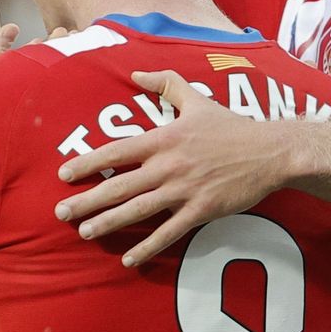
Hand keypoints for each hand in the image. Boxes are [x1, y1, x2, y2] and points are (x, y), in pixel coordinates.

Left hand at [53, 70, 293, 265]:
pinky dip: (147, 246)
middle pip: (119, 185)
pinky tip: (128, 258)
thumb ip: (165, 83)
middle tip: (60, 213)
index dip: (87, 163)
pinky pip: (168, 232)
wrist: (270, 151)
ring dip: (108, 223)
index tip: (63, 174)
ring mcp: (184, 190)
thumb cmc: (231, 126)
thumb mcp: (196, 99)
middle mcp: (167, 165)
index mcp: (163, 138)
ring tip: (84, 232)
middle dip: (86, 201)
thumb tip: (136, 72)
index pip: (115, 152)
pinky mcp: (201, 211)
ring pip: (137, 210)